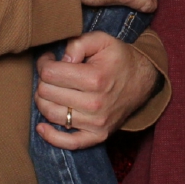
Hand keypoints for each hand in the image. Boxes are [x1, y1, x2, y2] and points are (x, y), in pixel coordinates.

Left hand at [35, 32, 161, 148]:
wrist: (143, 81)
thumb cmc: (119, 59)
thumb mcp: (102, 40)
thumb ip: (78, 43)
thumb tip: (60, 59)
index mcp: (95, 78)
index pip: (50, 73)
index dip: (44, 63)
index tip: (50, 59)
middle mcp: (94, 104)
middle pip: (47, 93)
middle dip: (43, 80)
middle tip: (51, 73)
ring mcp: (96, 123)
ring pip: (51, 114)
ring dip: (43, 101)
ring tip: (51, 90)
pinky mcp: (98, 135)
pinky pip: (69, 143)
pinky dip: (51, 137)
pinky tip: (41, 127)